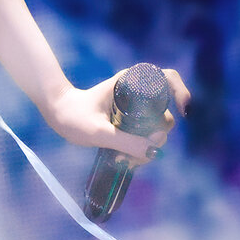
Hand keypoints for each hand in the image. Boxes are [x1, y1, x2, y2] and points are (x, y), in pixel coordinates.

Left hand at [44, 66, 190, 164]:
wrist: (56, 113)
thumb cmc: (72, 116)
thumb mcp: (98, 132)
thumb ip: (125, 141)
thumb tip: (154, 151)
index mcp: (130, 83)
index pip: (167, 78)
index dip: (181, 91)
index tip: (183, 111)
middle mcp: (136, 92)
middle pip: (164, 114)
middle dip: (157, 138)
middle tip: (135, 156)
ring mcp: (134, 106)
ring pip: (155, 129)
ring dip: (147, 148)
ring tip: (125, 161)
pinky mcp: (129, 119)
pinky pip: (145, 135)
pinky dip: (141, 149)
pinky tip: (125, 160)